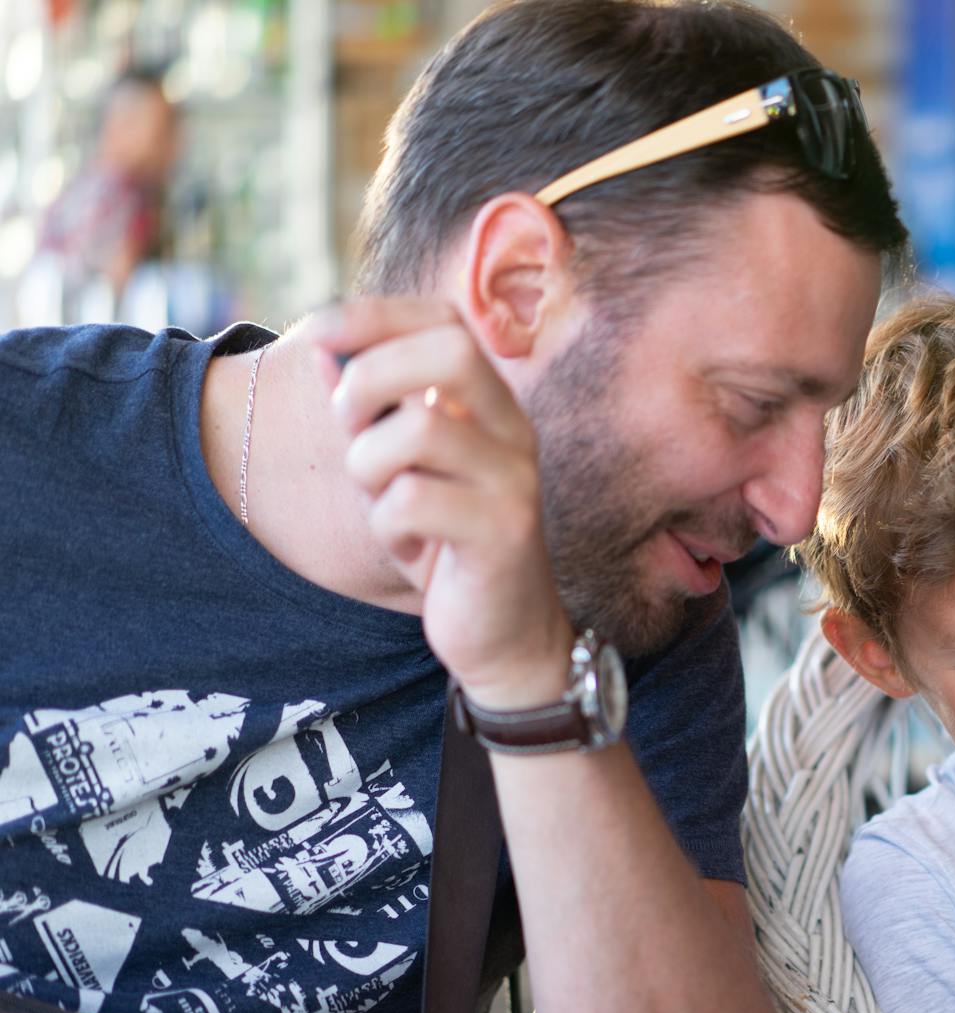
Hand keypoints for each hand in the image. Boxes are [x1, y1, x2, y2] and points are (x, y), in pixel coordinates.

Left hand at [307, 299, 574, 708]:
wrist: (504, 634)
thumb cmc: (445, 543)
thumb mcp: (400, 467)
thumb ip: (371, 408)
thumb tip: (320, 348)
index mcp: (490, 405)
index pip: (444, 322)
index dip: (375, 316)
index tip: (319, 335)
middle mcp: (512, 430)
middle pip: (452, 350)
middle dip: (374, 376)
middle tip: (351, 425)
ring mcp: (514, 479)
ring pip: (419, 429)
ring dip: (369, 465)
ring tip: (380, 500)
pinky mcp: (504, 532)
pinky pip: (414, 502)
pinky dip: (388, 525)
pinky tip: (407, 547)